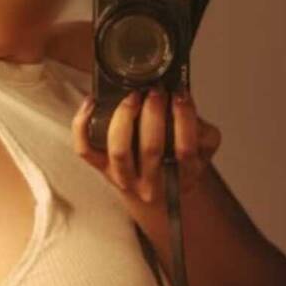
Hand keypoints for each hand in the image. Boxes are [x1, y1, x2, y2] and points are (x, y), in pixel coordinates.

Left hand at [72, 86, 221, 201]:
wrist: (157, 193)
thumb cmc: (177, 164)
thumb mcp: (203, 150)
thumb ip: (202, 129)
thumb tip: (183, 97)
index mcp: (182, 176)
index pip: (185, 150)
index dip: (184, 119)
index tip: (179, 95)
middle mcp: (152, 183)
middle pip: (151, 150)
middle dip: (153, 114)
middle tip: (155, 92)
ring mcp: (124, 178)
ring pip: (119, 151)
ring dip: (125, 118)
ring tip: (133, 96)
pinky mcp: (101, 169)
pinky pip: (85, 149)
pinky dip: (83, 125)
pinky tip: (92, 103)